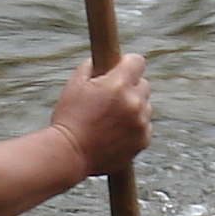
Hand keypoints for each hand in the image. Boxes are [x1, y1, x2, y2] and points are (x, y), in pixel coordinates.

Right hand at [53, 54, 150, 179]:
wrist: (70, 155)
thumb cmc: (69, 119)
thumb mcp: (74, 85)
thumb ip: (90, 67)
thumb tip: (99, 60)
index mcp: (118, 84)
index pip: (137, 61)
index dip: (127, 64)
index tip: (120, 69)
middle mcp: (134, 102)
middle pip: (143, 84)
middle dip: (130, 88)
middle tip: (111, 98)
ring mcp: (141, 123)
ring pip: (145, 107)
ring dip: (133, 109)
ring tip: (111, 120)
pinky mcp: (143, 141)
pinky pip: (145, 127)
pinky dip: (135, 128)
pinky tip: (116, 133)